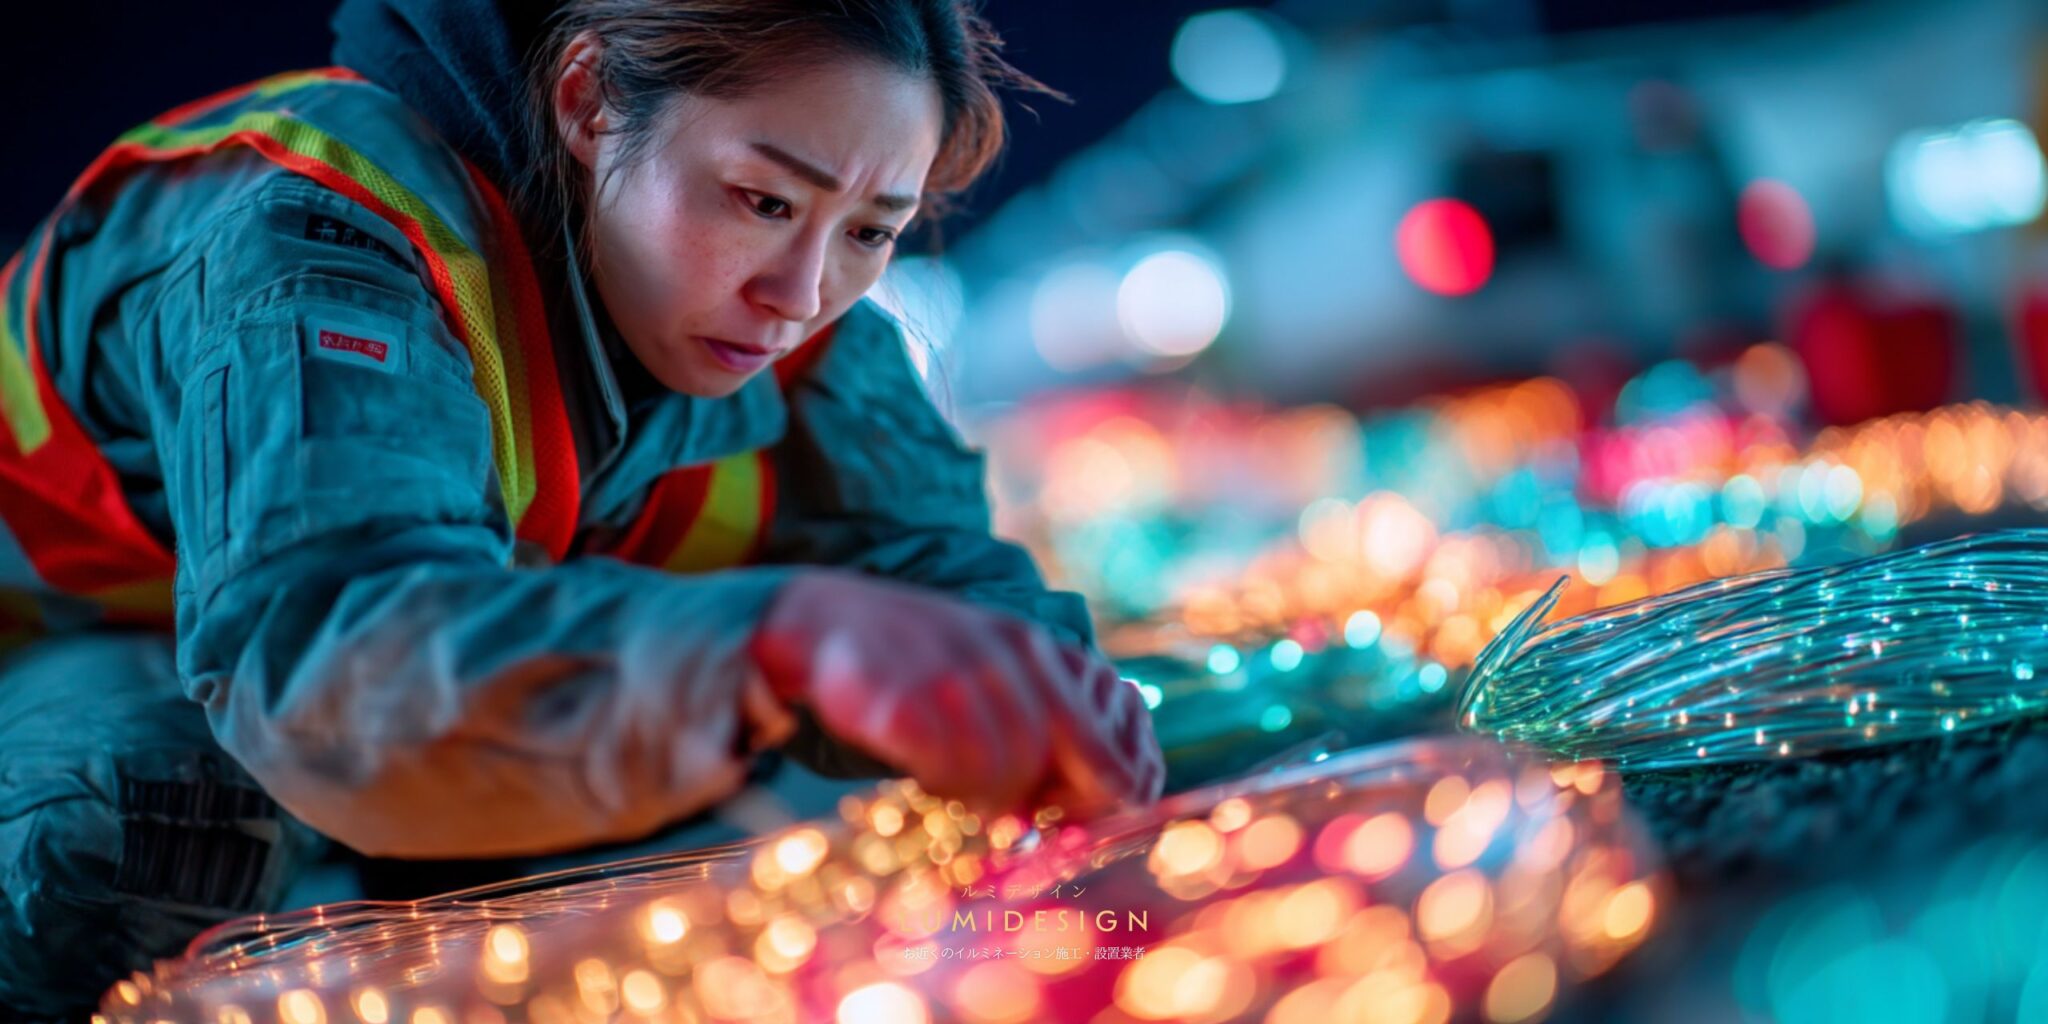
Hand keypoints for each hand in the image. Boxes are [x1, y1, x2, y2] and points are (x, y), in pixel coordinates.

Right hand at [749, 571, 1164, 817]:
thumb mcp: (992, 661)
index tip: (1102, 815)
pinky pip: (941, 770)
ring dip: (976, 791)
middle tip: (1006, 810)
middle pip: (1041, 760)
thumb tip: (1093, 790)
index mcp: (1030, 646)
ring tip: (951, 780)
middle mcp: (997, 656)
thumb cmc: (922, 654)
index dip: (1104, 784)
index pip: (1090, 734)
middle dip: (1027, 797)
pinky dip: (936, 781)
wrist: (828, 617)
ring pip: (994, 773)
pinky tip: (922, 769)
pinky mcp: (901, 703)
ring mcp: (949, 677)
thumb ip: (1041, 714)